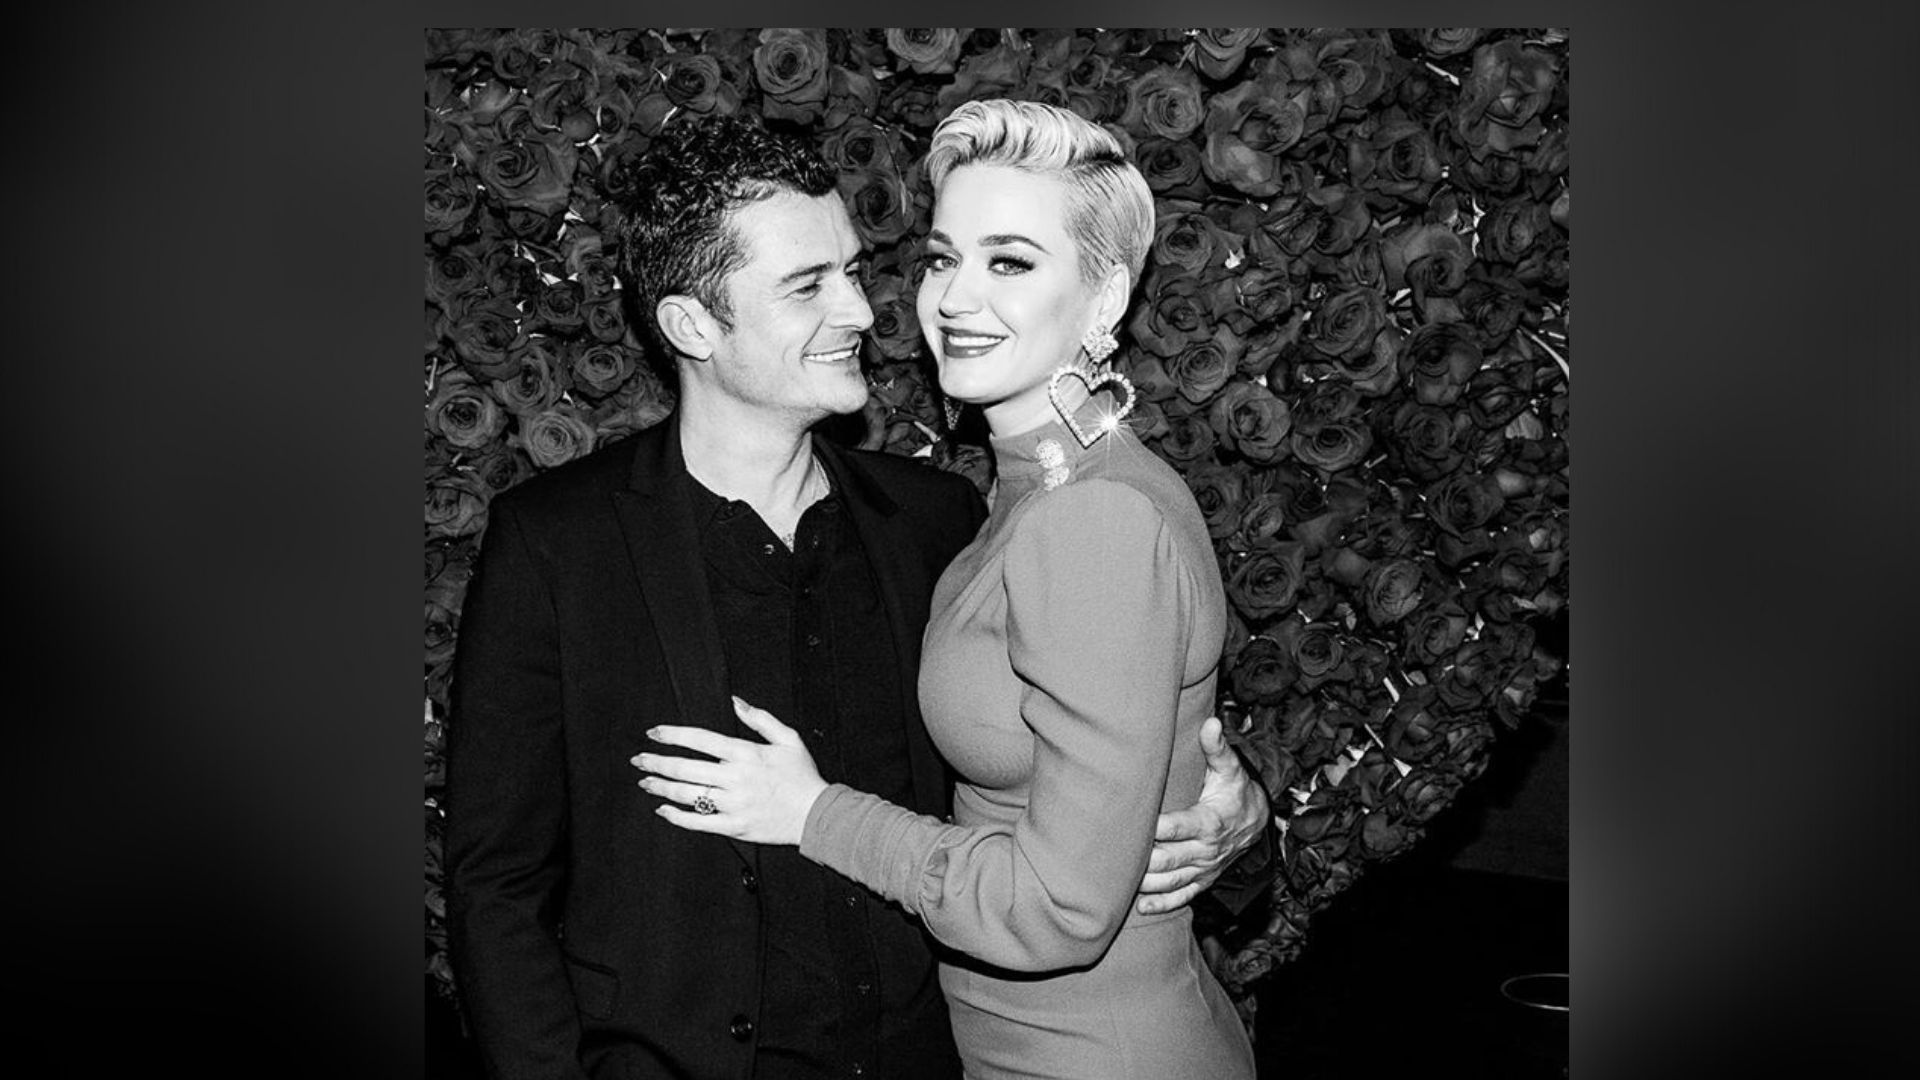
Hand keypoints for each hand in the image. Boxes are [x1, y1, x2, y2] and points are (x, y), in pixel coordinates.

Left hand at [631, 696, 828, 845]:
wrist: (815, 813)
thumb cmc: (803, 775)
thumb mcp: (788, 738)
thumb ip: (760, 718)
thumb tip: (736, 701)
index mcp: (745, 754)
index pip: (700, 740)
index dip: (672, 735)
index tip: (653, 733)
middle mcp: (735, 778)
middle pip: (686, 768)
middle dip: (657, 762)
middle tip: (639, 760)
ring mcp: (732, 804)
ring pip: (687, 794)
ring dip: (662, 787)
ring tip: (646, 783)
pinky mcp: (734, 827)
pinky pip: (698, 822)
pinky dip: (677, 817)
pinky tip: (664, 810)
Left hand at [1135, 716, 1270, 914]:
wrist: (1258, 822)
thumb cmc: (1236, 791)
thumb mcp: (1230, 769)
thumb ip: (1217, 748)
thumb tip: (1211, 722)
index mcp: (1210, 822)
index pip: (1178, 827)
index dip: (1155, 828)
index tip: (1132, 823)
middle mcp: (1207, 849)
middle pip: (1169, 859)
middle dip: (1142, 859)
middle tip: (1112, 855)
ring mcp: (1204, 868)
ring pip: (1171, 881)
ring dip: (1146, 883)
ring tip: (1118, 881)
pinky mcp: (1203, 880)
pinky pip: (1183, 896)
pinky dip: (1162, 903)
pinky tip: (1141, 906)